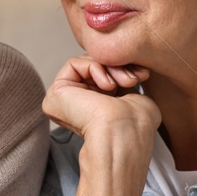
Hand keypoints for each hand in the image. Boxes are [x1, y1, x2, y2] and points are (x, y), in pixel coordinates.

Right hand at [43, 55, 159, 147]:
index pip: (103, 76)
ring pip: (85, 64)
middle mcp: (75, 106)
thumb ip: (123, 82)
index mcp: (91, 110)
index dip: (122, 69)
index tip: (140, 75)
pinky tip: (107, 86)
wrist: (125, 132)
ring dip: (109, 68)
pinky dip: (95, 68)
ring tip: (123, 83)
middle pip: (94, 68)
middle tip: (132, 79)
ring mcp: (63, 100)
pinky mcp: (56, 93)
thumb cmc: (135, 124)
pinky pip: (73, 63)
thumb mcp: (134, 96)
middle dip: (117, 67)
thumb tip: (124, 70)